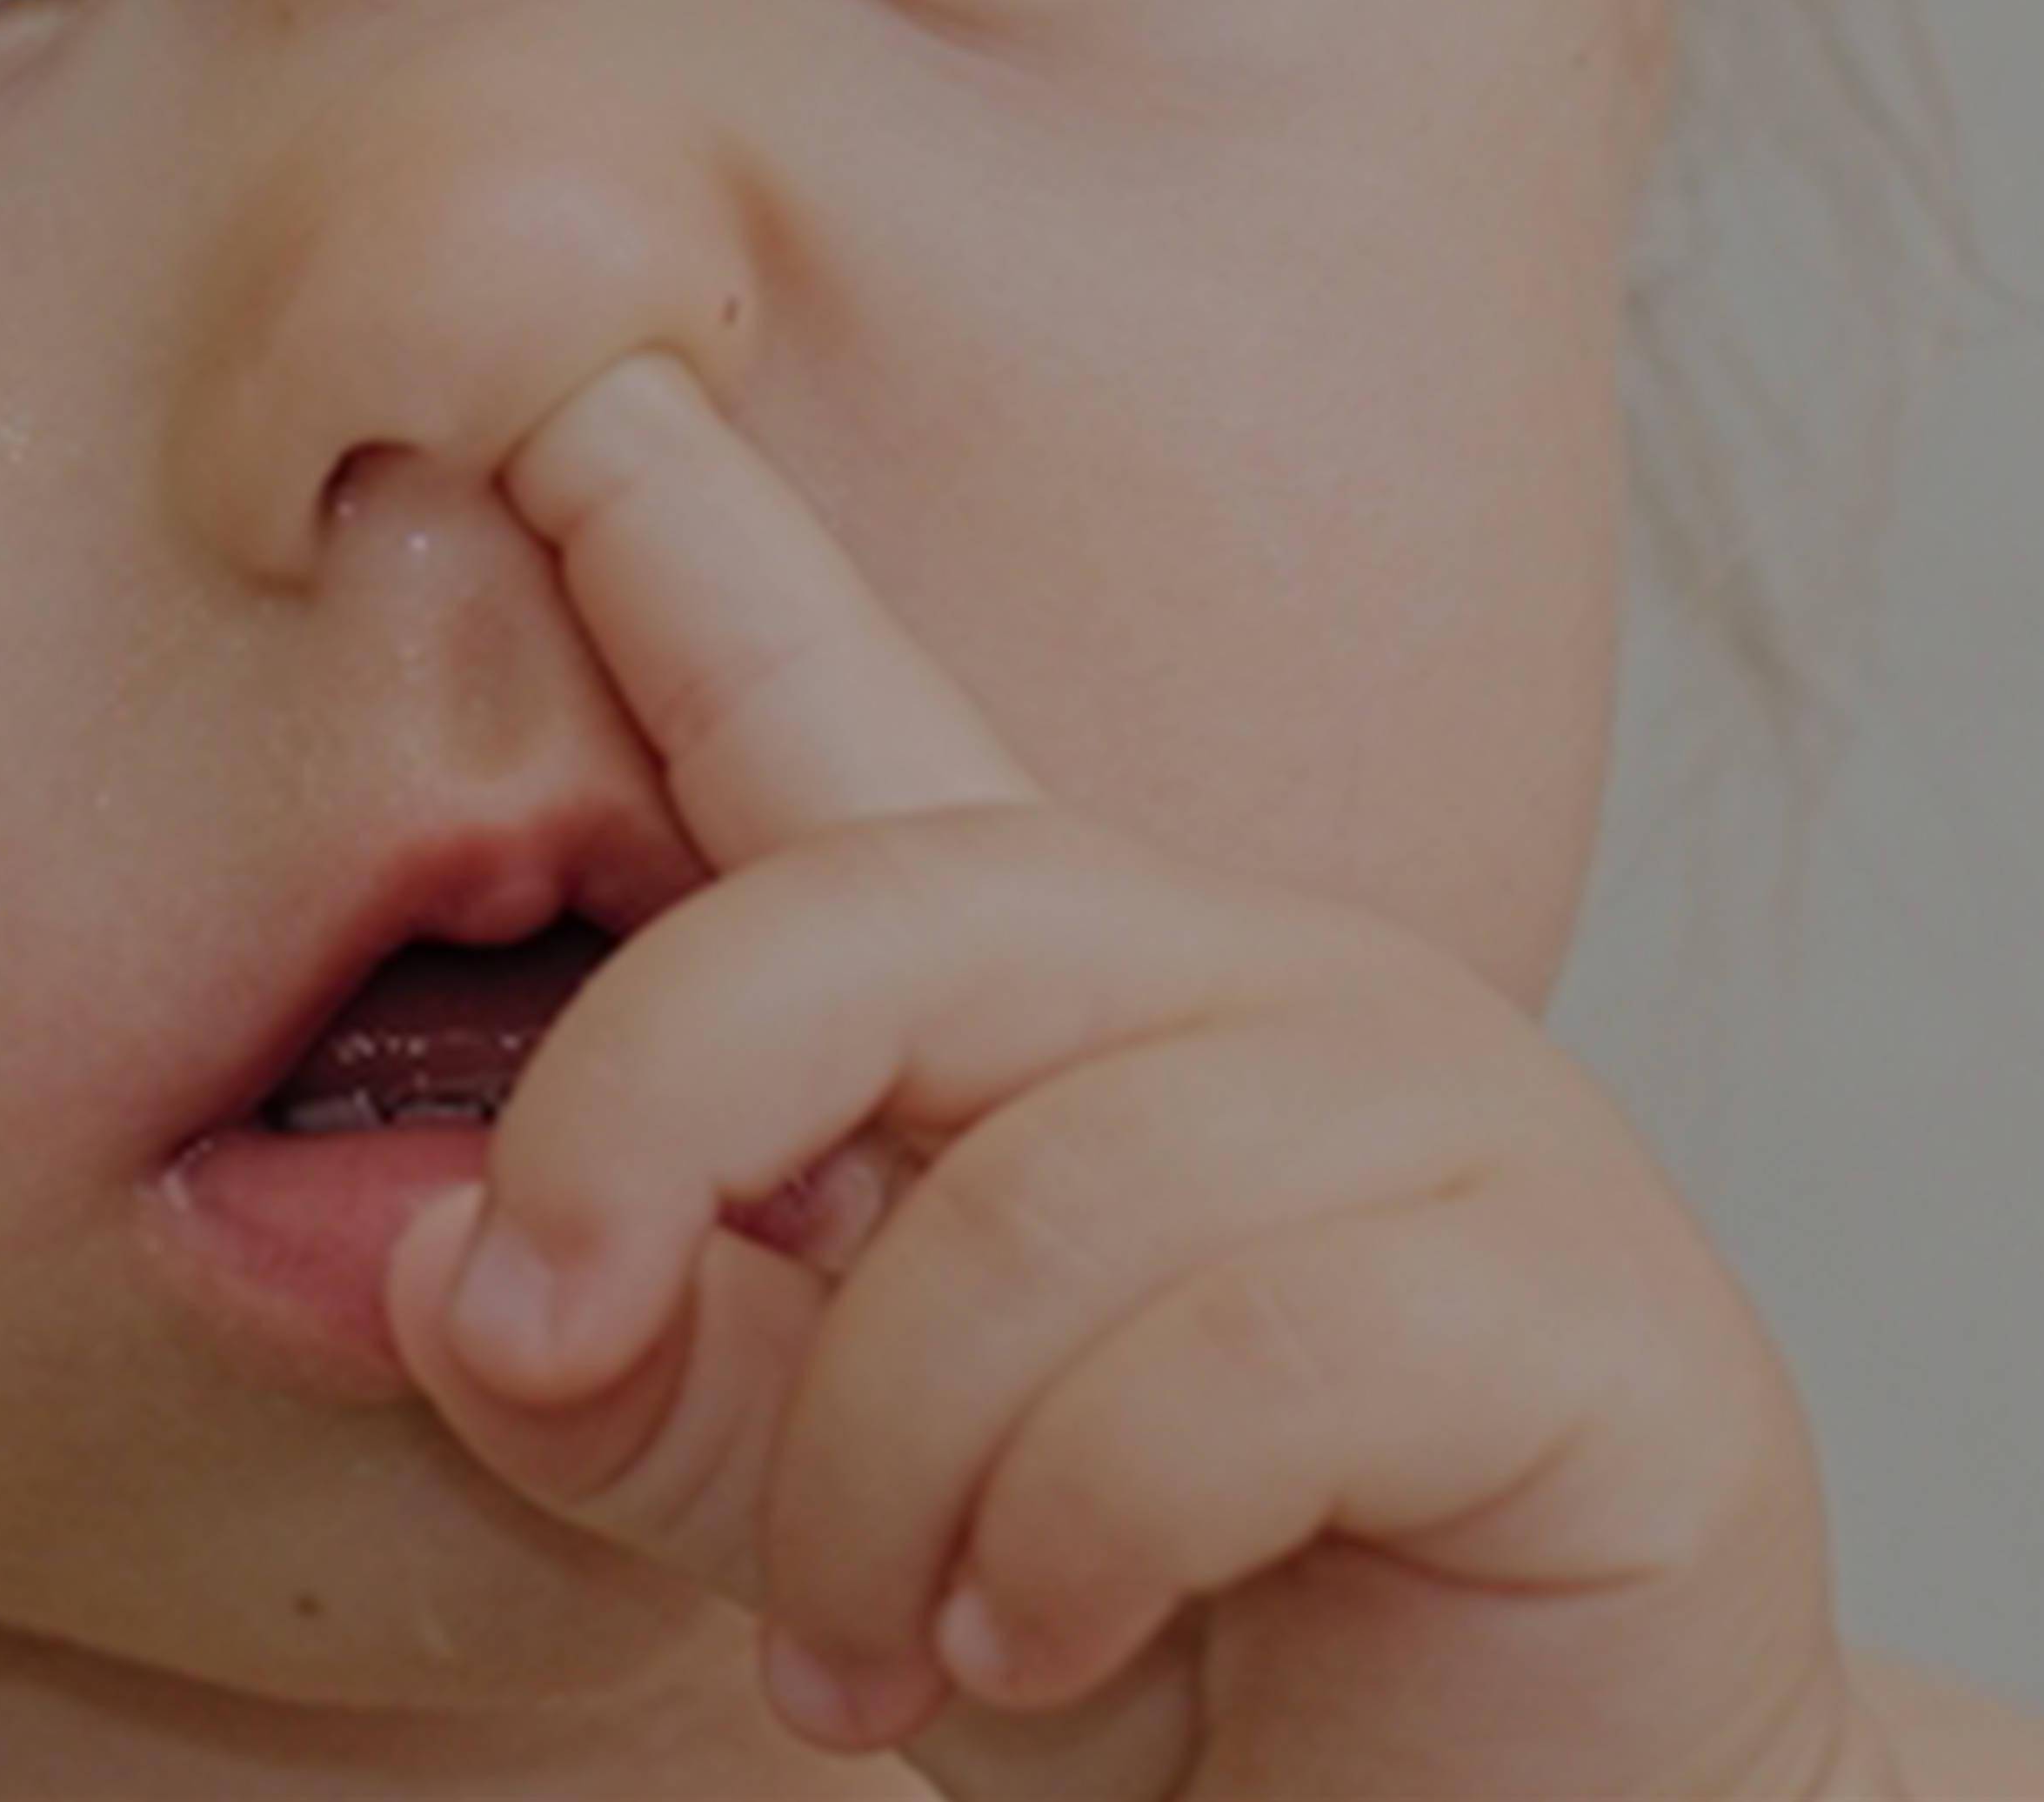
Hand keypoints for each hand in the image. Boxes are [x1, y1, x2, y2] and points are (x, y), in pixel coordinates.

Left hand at [377, 354, 1880, 1800]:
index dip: (679, 535)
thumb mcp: (828, 1524)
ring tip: (887, 1648)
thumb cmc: (1172, 1672)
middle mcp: (1254, 994)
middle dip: (641, 1128)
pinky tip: (1050, 1645)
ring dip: (885, 1478)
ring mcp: (1450, 1123)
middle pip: (869, 922)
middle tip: (533, 1349)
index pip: (837, 706)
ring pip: (1034, 1203)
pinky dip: (1080, 1541)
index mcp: (1057, 1010)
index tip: (536, 371)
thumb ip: (648, 1387)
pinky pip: (1236, 1361)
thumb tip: (455, 1262)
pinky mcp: (1588, 1312)